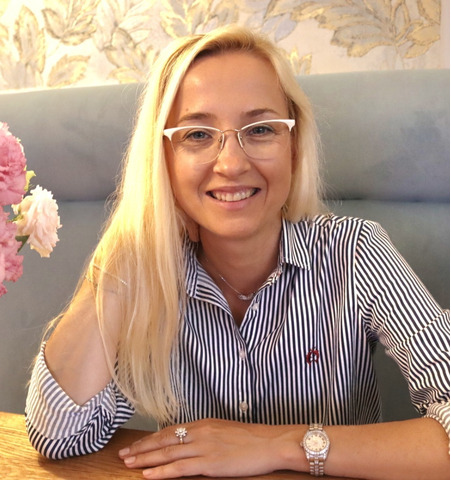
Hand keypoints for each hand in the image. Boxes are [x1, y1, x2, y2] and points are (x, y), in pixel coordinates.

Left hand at [118, 418, 303, 478]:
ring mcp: (204, 447)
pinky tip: (148, 475)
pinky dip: (162, 472)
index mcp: (204, 423)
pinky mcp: (210, 463)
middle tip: (124, 453)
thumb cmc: (252, 439)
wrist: (270, 443)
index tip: (137, 443)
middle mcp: (200, 432)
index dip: (152, 438)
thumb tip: (191, 442)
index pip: (170, 430)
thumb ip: (207, 435)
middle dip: (142, 447)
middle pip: (164, 440)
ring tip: (129, 463)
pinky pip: (180, 468)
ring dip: (146, 459)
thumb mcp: (226, 431)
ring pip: (167, 453)